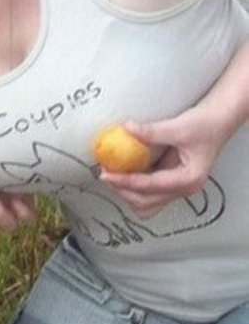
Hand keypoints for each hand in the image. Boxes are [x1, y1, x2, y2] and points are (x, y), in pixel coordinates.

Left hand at [99, 109, 221, 217]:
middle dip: (123, 191)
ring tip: (113, 175)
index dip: (125, 182)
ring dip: (128, 192)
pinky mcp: (170, 179)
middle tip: (106, 174)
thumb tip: (128, 130)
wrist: (218, 120)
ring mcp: (176, 185)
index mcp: (188, 179)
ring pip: (147, 203)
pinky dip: (133, 185)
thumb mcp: (179, 127)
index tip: (107, 175)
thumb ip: (152, 131)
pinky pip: (148, 191)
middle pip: (146, 203)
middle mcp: (183, 187)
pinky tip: (124, 172)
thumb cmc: (206, 125)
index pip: (150, 187)